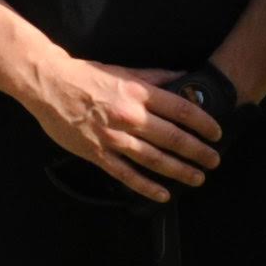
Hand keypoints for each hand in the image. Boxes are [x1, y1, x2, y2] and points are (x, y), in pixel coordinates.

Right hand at [24, 58, 223, 201]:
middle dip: (198, 151)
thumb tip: (184, 78)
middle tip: (215, 160)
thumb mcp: (124, 70)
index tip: (217, 133)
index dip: (203, 123)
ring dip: (179, 171)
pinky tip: (163, 194)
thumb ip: (155, 77)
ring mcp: (113, 137)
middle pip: (173, 138)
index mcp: (138, 93)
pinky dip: (146, 186)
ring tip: (198, 178)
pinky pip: (126, 174)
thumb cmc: (86, 75)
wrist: (48, 84)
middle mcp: (130, 116)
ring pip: (154, 159)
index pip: (181, 110)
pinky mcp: (97, 153)